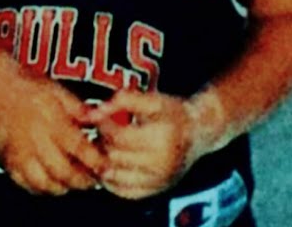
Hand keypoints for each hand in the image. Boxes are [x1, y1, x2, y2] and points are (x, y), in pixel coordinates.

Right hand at [0, 65, 106, 194]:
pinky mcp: (7, 161)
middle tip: (94, 177)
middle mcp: (35, 141)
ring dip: (64, 186)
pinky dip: (42, 188)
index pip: (81, 150)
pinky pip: (26, 185)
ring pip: (46, 185)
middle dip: (85, 181)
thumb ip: (79, 110)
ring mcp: (19, 154)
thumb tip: (100, 122)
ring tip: (74, 179)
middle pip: (65, 173)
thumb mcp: (58, 90)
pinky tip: (51, 180)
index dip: (98, 162)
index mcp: (51, 121)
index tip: (107, 166)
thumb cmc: (24, 83)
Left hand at [87, 89, 215, 199]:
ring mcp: (159, 181)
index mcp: (162, 139)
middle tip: (104, 131)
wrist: (199, 132)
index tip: (101, 116)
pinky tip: (112, 165)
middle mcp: (162, 164)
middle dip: (102, 142)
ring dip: (104, 162)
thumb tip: (92, 114)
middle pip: (114, 157)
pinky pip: (124, 192)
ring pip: (115, 177)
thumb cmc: (173, 113)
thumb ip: (123, 100)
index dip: (103, 125)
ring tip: (107, 146)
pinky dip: (111, 180)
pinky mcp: (156, 191)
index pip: (118, 137)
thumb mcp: (152, 99)